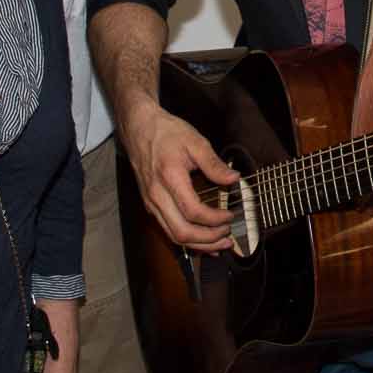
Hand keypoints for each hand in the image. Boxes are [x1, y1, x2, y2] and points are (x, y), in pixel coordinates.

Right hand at [121, 106, 235, 251]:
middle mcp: (156, 195)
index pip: (193, 211)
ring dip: (198, 245)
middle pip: (182, 232)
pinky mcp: (150, 205)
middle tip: (227, 236)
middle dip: (208, 240)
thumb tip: (233, 179)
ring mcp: (151, 203)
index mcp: (169, 177)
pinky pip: (168, 230)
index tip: (229, 215)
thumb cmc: (165, 132)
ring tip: (219, 244)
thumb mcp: (195, 141)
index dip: (214, 219)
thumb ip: (214, 164)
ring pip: (173, 236)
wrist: (139, 127)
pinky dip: (187, 240)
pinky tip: (202, 240)